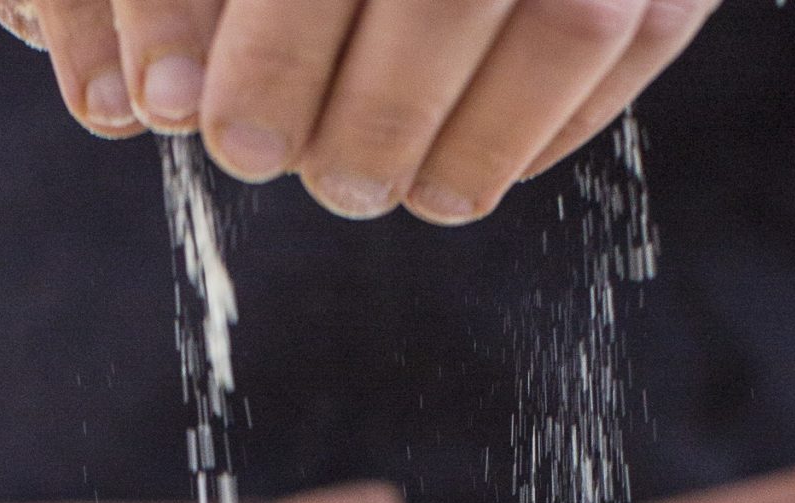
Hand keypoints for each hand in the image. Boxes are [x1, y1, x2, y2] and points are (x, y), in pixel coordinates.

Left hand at [0, 0, 718, 221]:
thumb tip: (161, 101)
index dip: (273, 52)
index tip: (229, 141)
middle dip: (373, 111)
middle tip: (331, 184)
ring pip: (561, 19)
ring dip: (471, 138)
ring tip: (409, 191)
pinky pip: (634, 42)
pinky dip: (555, 122)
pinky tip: (483, 162)